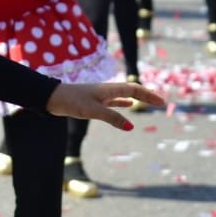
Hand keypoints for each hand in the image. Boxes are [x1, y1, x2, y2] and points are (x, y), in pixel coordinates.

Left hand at [45, 80, 166, 130]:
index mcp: (109, 89)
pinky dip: (124, 102)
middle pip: (132, 90)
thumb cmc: (72, 101)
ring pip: (124, 95)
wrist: (53, 97)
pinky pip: (114, 100)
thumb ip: (112, 118)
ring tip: (149, 102)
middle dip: (147, 95)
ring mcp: (101, 95)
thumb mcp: (93, 111)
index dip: (149, 95)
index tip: (162, 102)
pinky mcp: (94, 101)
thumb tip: (131, 126)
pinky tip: (129, 106)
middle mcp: (107, 90)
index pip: (134, 89)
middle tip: (161, 103)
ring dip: (138, 98)